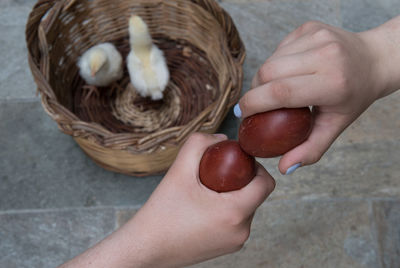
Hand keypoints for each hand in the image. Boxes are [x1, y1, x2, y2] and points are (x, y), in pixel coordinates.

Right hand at [59, 133, 275, 267]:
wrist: (145, 248)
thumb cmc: (161, 213)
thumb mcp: (178, 171)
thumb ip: (199, 144)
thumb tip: (221, 138)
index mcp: (235, 213)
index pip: (266, 183)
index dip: (257, 167)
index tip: (238, 160)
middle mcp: (242, 231)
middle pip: (255, 195)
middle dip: (241, 180)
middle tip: (217, 173)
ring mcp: (235, 243)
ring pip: (246, 208)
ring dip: (234, 195)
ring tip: (207, 190)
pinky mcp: (226, 249)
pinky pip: (235, 222)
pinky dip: (226, 210)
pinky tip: (204, 207)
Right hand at [237, 19, 399, 173]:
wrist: (374, 60)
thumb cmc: (353, 96)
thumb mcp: (335, 126)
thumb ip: (310, 149)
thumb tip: (284, 168)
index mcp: (333, 83)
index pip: (281, 92)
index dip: (253, 104)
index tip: (242, 115)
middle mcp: (326, 55)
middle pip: (268, 72)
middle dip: (254, 91)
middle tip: (256, 104)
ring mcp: (318, 36)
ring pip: (270, 59)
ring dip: (264, 77)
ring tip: (274, 89)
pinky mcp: (310, 26)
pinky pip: (278, 48)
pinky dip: (275, 63)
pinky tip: (288, 72)